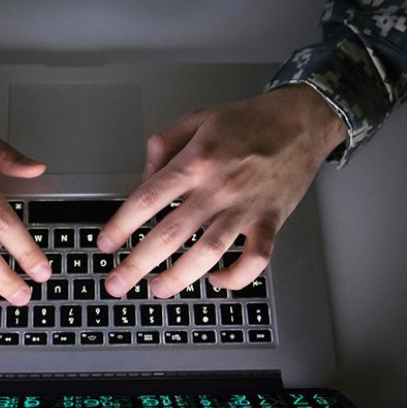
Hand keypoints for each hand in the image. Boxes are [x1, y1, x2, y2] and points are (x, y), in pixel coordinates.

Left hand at [98, 84, 346, 297]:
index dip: (121, 225)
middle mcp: (218, 187)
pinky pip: (254, 259)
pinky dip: (235, 277)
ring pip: (208, 252)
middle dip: (138, 264)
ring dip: (179, 277)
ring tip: (158, 289)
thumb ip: (164, 145)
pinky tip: (216, 280)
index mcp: (195, 160)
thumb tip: (144, 179)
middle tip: (117, 283)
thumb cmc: (249, 120)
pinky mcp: (271, 221)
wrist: (301, 121)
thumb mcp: (197, 118)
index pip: (147, 199)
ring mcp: (246, 207)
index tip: (105, 245)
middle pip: (170, 233)